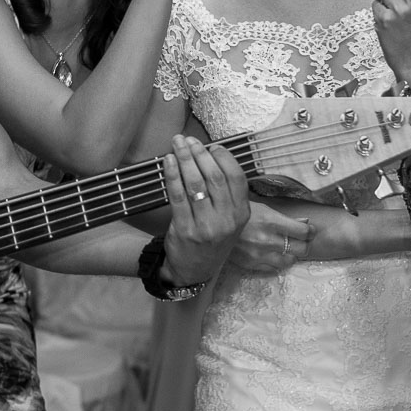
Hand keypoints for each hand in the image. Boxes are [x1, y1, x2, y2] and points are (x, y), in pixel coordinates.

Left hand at [159, 135, 248, 285]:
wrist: (195, 270)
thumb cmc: (212, 238)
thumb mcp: (229, 220)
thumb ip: (226, 193)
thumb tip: (210, 155)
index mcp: (242, 213)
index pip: (237, 177)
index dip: (224, 157)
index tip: (212, 146)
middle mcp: (227, 220)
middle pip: (214, 178)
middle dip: (200, 154)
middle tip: (189, 140)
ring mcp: (206, 226)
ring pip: (195, 184)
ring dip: (185, 159)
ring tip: (177, 144)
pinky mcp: (185, 230)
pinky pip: (178, 196)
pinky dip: (172, 175)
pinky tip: (169, 161)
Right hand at [227, 200, 311, 272]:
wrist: (213, 225)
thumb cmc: (238, 211)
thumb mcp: (261, 207)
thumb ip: (283, 217)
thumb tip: (304, 222)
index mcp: (271, 221)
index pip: (304, 231)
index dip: (310, 231)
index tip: (309, 230)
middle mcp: (268, 240)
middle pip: (301, 249)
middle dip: (304, 244)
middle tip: (300, 240)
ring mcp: (260, 254)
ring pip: (289, 262)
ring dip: (291, 255)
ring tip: (286, 249)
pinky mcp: (251, 264)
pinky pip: (273, 268)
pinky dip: (276, 262)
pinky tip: (273, 255)